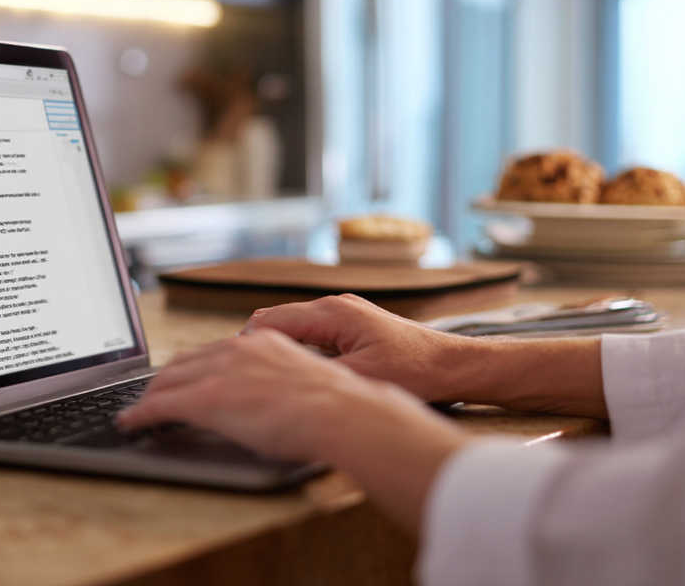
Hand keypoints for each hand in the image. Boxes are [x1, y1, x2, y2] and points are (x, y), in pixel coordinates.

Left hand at [118, 328, 467, 532]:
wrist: (343, 414)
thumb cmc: (338, 409)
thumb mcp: (305, 382)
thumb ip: (283, 382)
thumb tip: (278, 399)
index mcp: (263, 344)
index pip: (215, 351)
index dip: (193, 366)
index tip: (184, 377)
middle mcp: (238, 349)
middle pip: (185, 361)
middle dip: (164, 379)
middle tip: (151, 395)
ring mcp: (221, 371)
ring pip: (169, 379)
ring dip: (151, 395)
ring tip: (140, 409)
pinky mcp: (209, 397)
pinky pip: (162, 403)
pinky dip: (142, 412)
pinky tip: (133, 422)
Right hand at [242, 294, 478, 402]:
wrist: (454, 365)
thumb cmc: (417, 371)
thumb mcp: (361, 379)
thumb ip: (317, 373)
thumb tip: (279, 379)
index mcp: (333, 313)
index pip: (270, 320)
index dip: (246, 345)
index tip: (230, 370)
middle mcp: (335, 306)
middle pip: (276, 319)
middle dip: (254, 346)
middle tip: (238, 377)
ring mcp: (344, 313)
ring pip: (292, 326)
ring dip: (275, 348)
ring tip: (260, 377)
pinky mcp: (352, 325)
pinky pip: (310, 332)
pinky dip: (296, 349)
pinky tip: (294, 373)